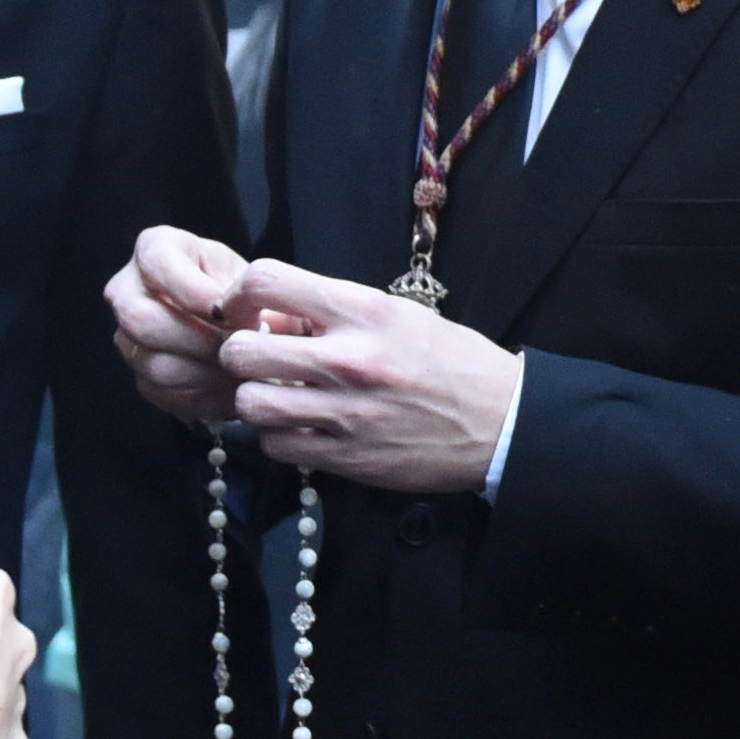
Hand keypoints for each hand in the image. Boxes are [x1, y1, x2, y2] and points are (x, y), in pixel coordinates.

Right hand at [108, 227, 252, 430]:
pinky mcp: (140, 377)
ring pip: (154, 363)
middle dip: (198, 338)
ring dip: (206, 371)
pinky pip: (166, 393)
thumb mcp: (248, 276)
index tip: (226, 310)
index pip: (156, 263)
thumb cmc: (237, 290)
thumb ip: (249, 291)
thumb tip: (249, 321)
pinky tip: (233, 386)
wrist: (235, 325)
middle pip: (141, 319)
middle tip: (239, 345)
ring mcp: (127, 338)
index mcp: (154, 249)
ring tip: (243, 367)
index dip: (191, 290)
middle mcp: (127, 291)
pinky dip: (205, 394)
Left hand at [223, 259, 524, 498]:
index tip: (246, 309)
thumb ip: (335, 312)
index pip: (268, 280)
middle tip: (258, 359)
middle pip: (241, 351)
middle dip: (239, 354)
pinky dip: (278, 437)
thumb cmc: (451, 362)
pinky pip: (277, 446)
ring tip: (278, 396)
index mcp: (363, 311)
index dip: (240, 294)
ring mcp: (345, 413)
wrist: (501, 422)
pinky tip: (300, 428)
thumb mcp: (397, 315)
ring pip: (250, 404)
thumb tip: (275, 317)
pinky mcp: (347, 458)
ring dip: (255, 400)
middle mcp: (348, 359)